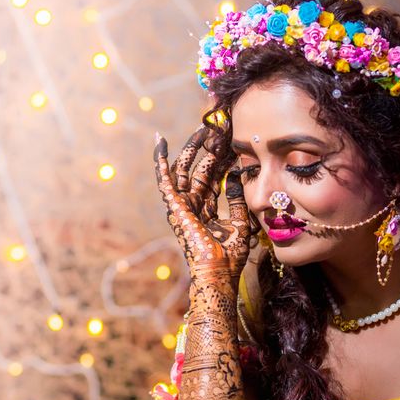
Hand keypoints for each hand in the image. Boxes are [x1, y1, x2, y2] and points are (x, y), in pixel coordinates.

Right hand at [153, 125, 251, 289]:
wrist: (219, 272)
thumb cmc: (230, 256)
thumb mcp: (240, 222)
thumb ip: (238, 199)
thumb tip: (238, 174)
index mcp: (206, 208)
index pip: (212, 175)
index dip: (219, 157)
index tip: (230, 139)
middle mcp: (192, 204)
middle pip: (198, 168)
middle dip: (208, 148)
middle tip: (218, 128)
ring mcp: (181, 204)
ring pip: (184, 169)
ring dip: (193, 148)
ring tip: (203, 129)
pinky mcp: (174, 206)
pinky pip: (164, 179)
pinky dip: (160, 160)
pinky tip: (159, 141)